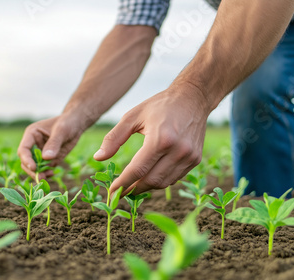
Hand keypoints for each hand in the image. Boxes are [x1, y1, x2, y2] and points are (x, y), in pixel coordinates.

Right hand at [18, 114, 85, 180]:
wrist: (76, 124)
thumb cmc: (68, 122)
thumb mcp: (61, 131)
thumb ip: (54, 143)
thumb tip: (46, 158)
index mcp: (32, 134)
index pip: (24, 149)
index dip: (26, 159)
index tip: (34, 168)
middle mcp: (33, 144)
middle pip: (26, 161)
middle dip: (32, 170)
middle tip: (40, 177)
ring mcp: (41, 153)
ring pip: (34, 167)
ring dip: (39, 173)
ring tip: (48, 176)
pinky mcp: (49, 159)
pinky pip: (44, 169)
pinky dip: (46, 173)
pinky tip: (52, 173)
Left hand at [93, 83, 210, 196]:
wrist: (192, 98)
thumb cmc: (159, 105)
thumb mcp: (132, 116)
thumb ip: (114, 138)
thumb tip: (98, 157)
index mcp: (160, 139)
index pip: (137, 170)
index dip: (123, 183)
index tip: (112, 192)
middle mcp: (178, 150)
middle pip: (151, 180)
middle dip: (134, 189)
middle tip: (121, 191)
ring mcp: (189, 156)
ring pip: (163, 183)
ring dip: (146, 187)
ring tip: (133, 185)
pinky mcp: (196, 159)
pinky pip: (174, 178)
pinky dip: (160, 180)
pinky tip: (150, 176)